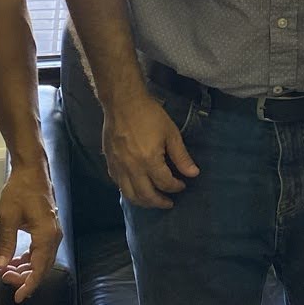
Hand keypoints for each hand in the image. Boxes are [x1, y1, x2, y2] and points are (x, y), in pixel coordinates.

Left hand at [0, 162, 61, 304]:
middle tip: (5, 280)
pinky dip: (29, 259)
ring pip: (41, 260)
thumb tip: (0, 265)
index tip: (18, 297)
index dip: (28, 285)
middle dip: (24, 278)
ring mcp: (52, 232)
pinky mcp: (48, 228)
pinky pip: (41, 251)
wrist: (32, 170)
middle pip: (42, 267)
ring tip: (7, 271)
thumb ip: (6, 243)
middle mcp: (53, 236)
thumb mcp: (8, 217)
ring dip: (26, 269)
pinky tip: (16, 261)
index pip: (39, 269)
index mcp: (46, 235)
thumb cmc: (21, 189)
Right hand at [103, 90, 199, 209]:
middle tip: (169, 203)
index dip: (176, 187)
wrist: (122, 102)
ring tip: (153, 201)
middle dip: (160, 202)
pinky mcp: (110, 162)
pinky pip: (118, 184)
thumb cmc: (149, 114)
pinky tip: (135, 188)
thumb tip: (193, 174)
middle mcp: (132, 168)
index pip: (165, 183)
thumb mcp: (171, 133)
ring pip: (129, 194)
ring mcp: (118, 166)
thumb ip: (181, 156)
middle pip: (146, 195)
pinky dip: (128, 191)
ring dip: (143, 202)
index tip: (182, 184)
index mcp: (149, 160)